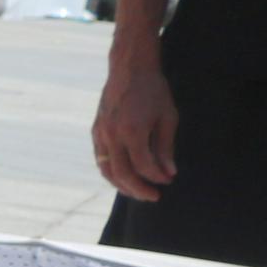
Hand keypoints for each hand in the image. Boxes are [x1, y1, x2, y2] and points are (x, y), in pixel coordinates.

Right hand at [95, 55, 179, 203]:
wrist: (129, 69)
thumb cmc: (153, 91)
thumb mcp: (168, 117)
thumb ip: (166, 147)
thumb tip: (168, 173)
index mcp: (133, 131)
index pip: (143, 166)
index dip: (157, 177)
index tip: (169, 181)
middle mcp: (113, 135)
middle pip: (122, 174)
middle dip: (138, 189)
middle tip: (154, 197)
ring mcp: (101, 134)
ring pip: (107, 170)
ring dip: (122, 185)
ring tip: (138, 191)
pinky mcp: (96, 131)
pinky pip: (101, 159)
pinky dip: (112, 171)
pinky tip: (125, 175)